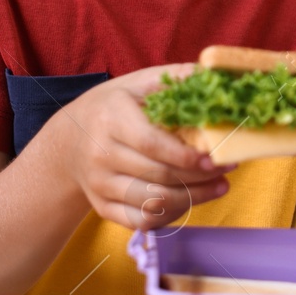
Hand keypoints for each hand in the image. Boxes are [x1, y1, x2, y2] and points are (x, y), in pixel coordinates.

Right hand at [40, 63, 237, 231]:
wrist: (69, 139)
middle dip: (200, 177)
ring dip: (193, 199)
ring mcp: (99, 185)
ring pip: (152, 202)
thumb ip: (175, 78)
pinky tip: (191, 200)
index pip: (153, 145)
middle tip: (227, 170)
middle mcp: (99, 154)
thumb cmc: (114, 107)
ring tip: (219, 186)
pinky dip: (171, 215)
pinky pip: (141, 221)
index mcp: (111, 119)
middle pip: (158, 176)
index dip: (188, 156)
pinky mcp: (101, 207)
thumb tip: (214, 74)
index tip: (217, 158)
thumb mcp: (138, 83)